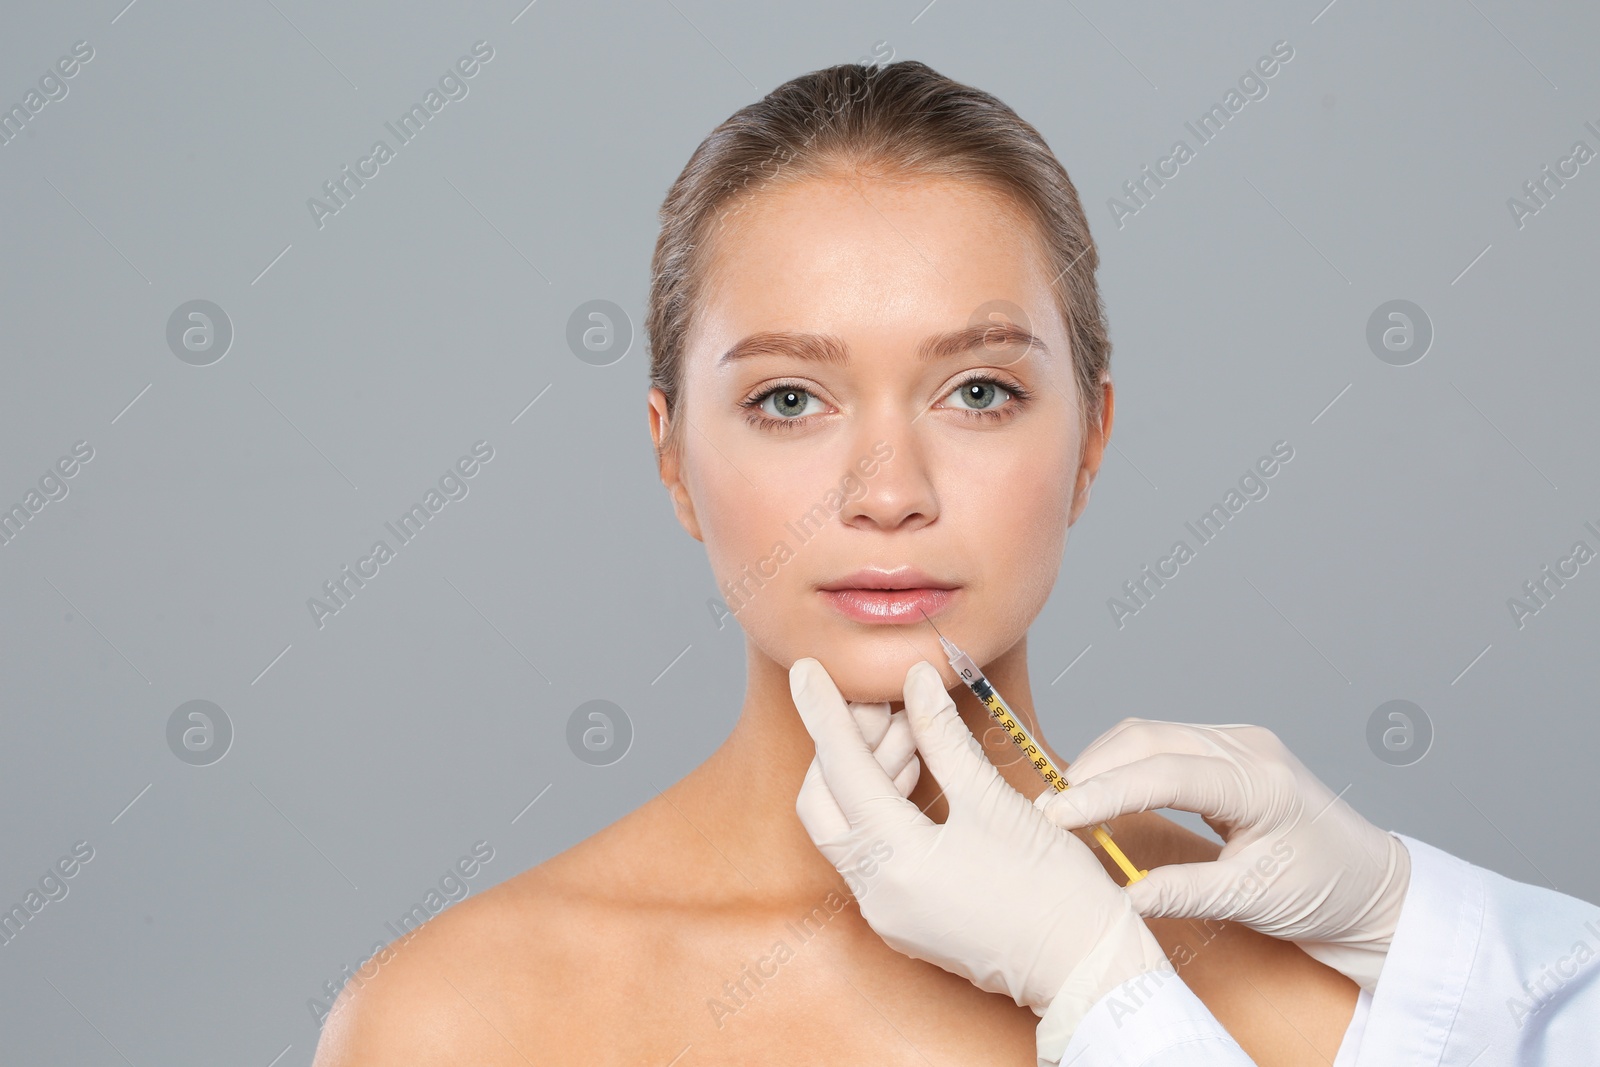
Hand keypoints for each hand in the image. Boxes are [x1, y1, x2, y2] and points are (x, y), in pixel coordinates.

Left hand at [791, 657, 1168, 1025]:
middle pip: (826, 803)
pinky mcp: (905, 919)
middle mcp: (877, 896)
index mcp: (896, 865)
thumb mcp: (995, 803)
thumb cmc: (1055, 894)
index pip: (842, 771)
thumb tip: (918, 682)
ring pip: (847, 826)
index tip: (805, 671)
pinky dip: (881, 808)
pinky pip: (870, 852)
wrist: (1087, 971)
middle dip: (847, 746)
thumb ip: (944, 737)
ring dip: (869, 774)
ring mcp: (888, 913)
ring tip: (914, 731)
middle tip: (884, 703)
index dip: (822, 713)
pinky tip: (915, 773)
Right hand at [1036, 718, 1410, 992]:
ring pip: (1149, 734)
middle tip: (1049, 813)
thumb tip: (1117, 896)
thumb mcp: (1254, 900)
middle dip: (1092, 771)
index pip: (1162, 773)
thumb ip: (1182, 892)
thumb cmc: (1326, 892)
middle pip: (1147, 739)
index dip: (1102, 793)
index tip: (1056, 816)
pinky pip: (1162, 742)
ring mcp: (1239, 742)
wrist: (1375, 888)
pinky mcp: (1229, 750)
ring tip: (1069, 806)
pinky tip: (1104, 791)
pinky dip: (1124, 764)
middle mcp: (1247, 747)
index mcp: (1259, 781)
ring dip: (1104, 764)